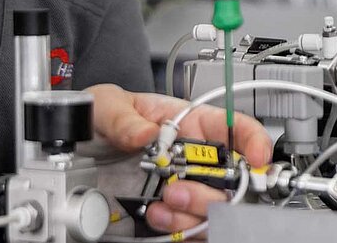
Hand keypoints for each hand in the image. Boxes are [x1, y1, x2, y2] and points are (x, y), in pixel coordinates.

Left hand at [87, 83, 272, 235]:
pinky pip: (195, 231)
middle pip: (233, 179)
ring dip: (196, 212)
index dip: (254, 141)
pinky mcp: (175, 215)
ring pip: (217, 209)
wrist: (80, 149)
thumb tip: (147, 132)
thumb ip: (126, 118)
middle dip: (215, 190)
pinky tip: (156, 216)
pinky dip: (181, 230)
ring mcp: (188, 188)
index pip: (237, 128)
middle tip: (178, 189)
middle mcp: (197, 159)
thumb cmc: (102, 118)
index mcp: (192, 123)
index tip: (256, 157)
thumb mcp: (108, 106)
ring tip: (164, 202)